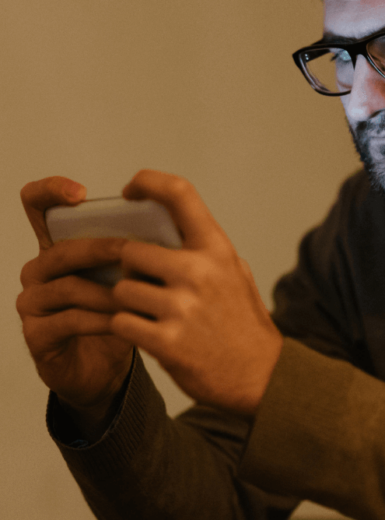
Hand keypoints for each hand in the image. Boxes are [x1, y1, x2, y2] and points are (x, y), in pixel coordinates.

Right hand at [17, 177, 133, 437]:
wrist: (109, 369)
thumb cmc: (121, 313)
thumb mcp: (132, 275)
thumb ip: (140, 247)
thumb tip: (172, 221)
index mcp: (60, 247)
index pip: (39, 206)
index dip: (51, 192)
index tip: (81, 193)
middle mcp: (39, 270)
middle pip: (61, 249)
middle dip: (100, 248)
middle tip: (132, 250)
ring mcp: (33, 303)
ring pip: (67, 287)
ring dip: (106, 290)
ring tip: (137, 293)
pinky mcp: (37, 336)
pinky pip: (68, 321)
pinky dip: (100, 319)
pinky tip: (125, 321)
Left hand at [111, 170, 282, 416]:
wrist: (259, 375)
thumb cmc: (243, 323)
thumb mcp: (234, 273)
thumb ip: (203, 249)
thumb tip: (161, 223)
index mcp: (216, 250)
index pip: (179, 194)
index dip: (148, 182)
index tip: (131, 190)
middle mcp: (199, 272)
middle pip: (130, 250)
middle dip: (129, 267)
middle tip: (142, 282)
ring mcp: (182, 307)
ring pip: (122, 289)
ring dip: (127, 302)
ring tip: (149, 313)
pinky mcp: (166, 341)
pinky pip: (121, 322)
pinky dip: (128, 329)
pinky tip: (147, 333)